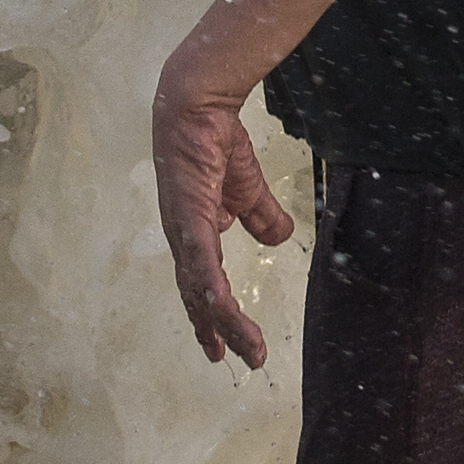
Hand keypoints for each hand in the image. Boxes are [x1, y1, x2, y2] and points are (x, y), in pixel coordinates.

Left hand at [149, 60, 294, 368]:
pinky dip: (209, 285)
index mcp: (196, 234)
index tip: (223, 348)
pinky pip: (200, 259)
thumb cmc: (215, 140)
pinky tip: (220, 306)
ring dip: (223, 320)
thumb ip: (260, 214)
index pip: (202, 286)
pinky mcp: (188, 214)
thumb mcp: (247, 187)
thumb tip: (279, 238)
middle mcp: (184, 239)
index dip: (211, 317)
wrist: (198, 105)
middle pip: (198, 296)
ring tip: (245, 346)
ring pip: (202, 287)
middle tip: (233, 358)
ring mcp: (184, 229)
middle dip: (215, 330)